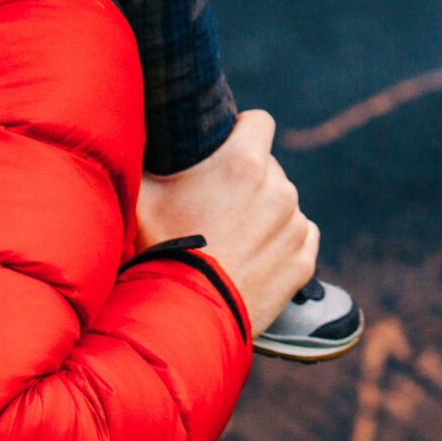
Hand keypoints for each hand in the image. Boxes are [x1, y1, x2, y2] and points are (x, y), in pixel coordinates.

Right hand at [137, 110, 319, 333]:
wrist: (186, 318)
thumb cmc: (161, 252)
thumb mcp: (143, 198)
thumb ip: (149, 158)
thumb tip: (138, 131)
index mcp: (245, 164)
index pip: (260, 122)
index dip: (241, 132)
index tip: (226, 150)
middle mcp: (279, 189)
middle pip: (269, 167)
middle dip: (248, 181)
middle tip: (217, 207)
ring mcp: (294, 226)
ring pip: (284, 204)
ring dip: (265, 214)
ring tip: (231, 239)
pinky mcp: (303, 260)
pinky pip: (301, 237)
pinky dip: (281, 244)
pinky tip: (251, 259)